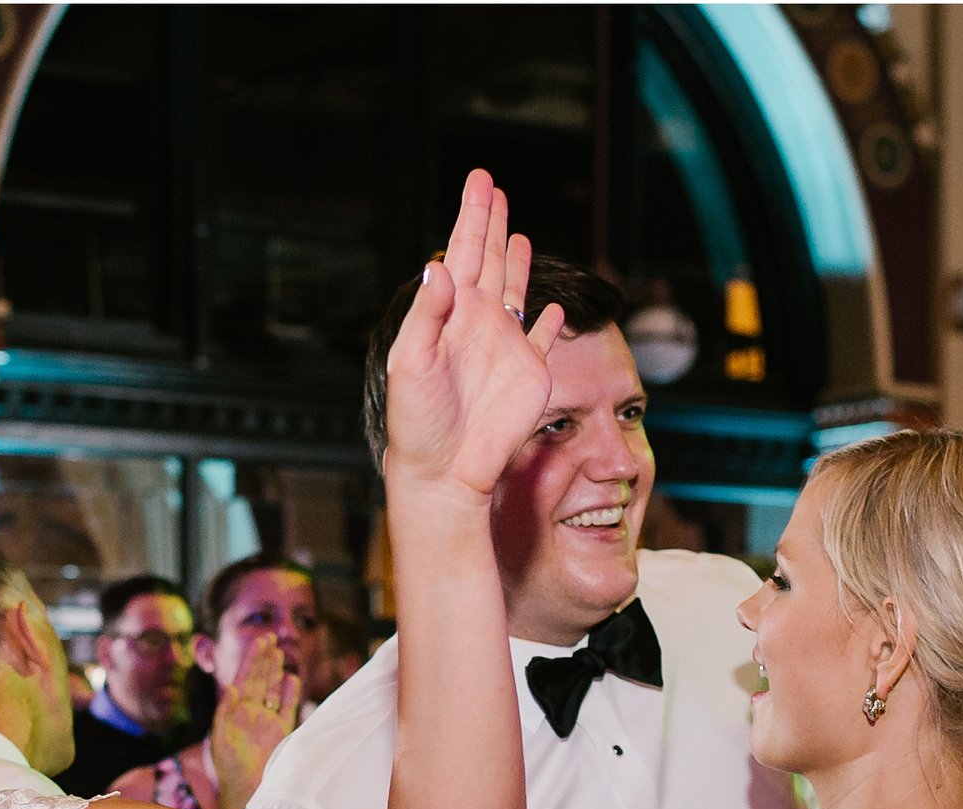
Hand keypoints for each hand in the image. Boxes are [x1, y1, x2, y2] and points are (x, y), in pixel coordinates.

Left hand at [210, 638, 301, 808]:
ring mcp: (268, 720)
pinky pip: (288, 707)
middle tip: (270, 638)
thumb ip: (224, 713)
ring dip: (276, 671)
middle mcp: (252, 712)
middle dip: (264, 659)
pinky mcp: (282, 731)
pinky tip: (291, 679)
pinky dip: (290, 694)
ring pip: (273, 689)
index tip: (259, 641)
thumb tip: (232, 689)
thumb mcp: (220, 739)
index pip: (244, 678)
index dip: (251, 660)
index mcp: (235, 710)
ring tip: (279, 651)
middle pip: (259, 679)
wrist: (245, 788)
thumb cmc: (228, 767)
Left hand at [381, 170, 564, 502]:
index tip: (478, 181)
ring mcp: (505, 348)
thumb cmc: (417, 424)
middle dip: (489, 223)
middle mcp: (478, 325)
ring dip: (516, 261)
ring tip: (516, 232)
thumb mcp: (410, 365)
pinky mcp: (529, 374)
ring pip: (514, 291)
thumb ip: (427, 317)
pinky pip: (542, 340)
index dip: (471, 217)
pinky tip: (551, 308)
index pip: (462, 254)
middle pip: (488, 261)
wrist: (443, 472)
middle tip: (491, 185)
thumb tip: (439, 269)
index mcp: (449, 316)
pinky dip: (549, 322)